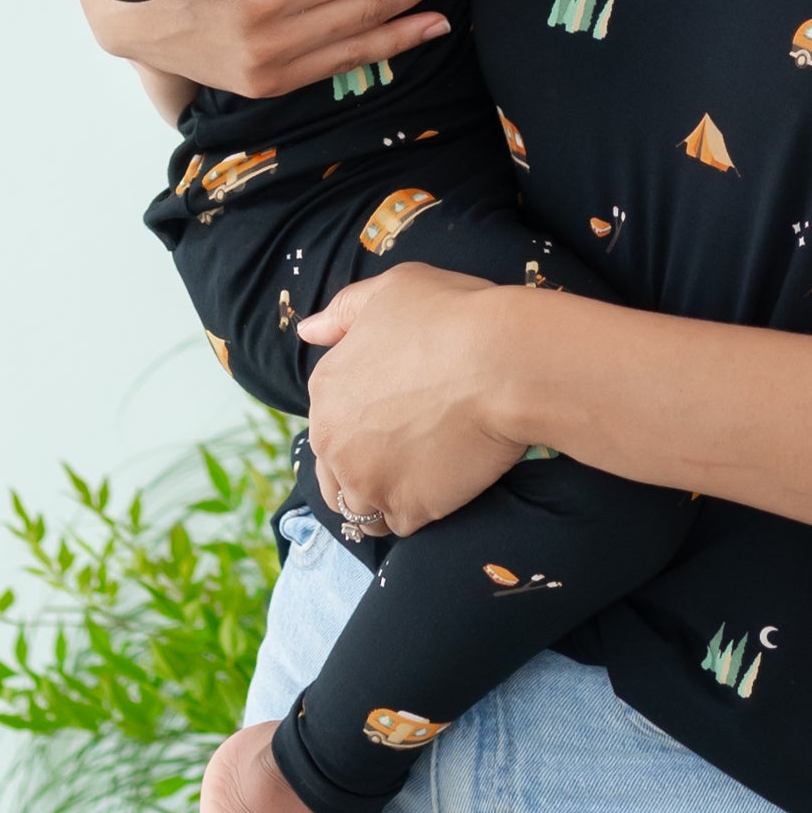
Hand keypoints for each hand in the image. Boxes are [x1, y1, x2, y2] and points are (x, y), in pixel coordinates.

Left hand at [298, 269, 527, 534]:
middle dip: (364, 470)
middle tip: (412, 451)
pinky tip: (447, 482)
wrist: (504, 361)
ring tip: (426, 474)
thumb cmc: (453, 316)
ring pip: (363, 508)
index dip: (362, 424)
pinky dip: (424, 509)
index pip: (328, 425)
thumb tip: (307, 331)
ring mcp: (366, 481)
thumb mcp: (393, 289)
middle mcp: (332, 441)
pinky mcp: (406, 510)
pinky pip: (405, 523)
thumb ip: (344, 311)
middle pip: (334, 477)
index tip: (399, 415)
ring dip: (386, 497)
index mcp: (325, 389)